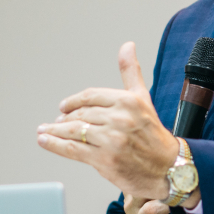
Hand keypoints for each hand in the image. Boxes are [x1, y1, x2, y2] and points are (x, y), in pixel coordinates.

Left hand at [36, 42, 178, 198]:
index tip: (64, 107)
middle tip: (55, 122)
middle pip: (80, 115)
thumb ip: (131, 72)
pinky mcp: (105, 160)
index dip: (73, 102)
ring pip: (73, 131)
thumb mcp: (143, 98)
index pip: (90, 96)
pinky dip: (55, 145)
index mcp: (128, 100)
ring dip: (54, 131)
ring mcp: (111, 140)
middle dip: (64, 118)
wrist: (169, 167)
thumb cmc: (154, 135)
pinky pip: (73, 149)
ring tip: (44, 131)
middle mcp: (120, 118)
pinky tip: (45, 141)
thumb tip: (127, 46)